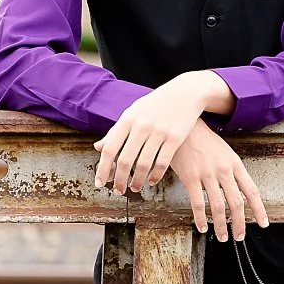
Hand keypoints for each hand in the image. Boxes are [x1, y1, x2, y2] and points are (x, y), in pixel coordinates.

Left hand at [93, 71, 230, 195]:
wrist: (185, 92)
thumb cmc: (155, 104)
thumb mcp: (133, 112)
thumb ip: (116, 131)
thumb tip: (98, 147)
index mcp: (127, 119)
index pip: (110, 148)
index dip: (103, 168)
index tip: (100, 183)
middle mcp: (141, 126)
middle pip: (126, 160)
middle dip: (120, 180)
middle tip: (119, 191)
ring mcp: (159, 131)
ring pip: (144, 164)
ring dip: (137, 181)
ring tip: (134, 188)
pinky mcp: (175, 138)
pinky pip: (162, 163)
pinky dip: (156, 176)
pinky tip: (152, 182)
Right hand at [167, 121, 268, 241]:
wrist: (185, 126)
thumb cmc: (204, 140)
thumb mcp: (225, 152)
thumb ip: (232, 171)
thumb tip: (238, 191)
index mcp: (235, 164)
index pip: (252, 191)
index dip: (259, 209)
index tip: (263, 223)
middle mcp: (224, 170)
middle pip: (237, 203)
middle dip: (240, 224)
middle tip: (239, 236)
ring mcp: (207, 174)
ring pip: (219, 206)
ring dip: (221, 225)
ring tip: (222, 237)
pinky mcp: (191, 177)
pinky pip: (198, 203)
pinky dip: (201, 218)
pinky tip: (202, 226)